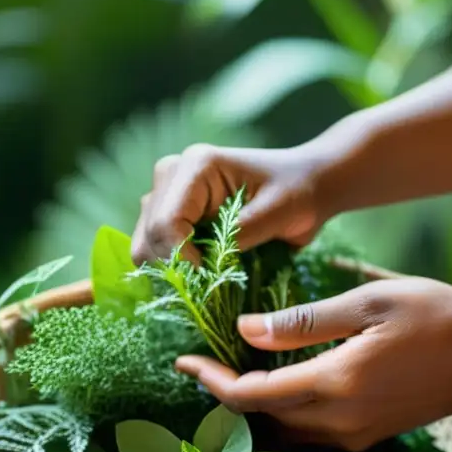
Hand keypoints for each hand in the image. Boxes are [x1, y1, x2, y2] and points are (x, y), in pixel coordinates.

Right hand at [131, 144, 333, 263]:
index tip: (208, 278)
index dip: (180, 258)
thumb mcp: (277, 212)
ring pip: (145, 246)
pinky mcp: (171, 216)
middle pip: (148, 236)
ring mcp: (167, 196)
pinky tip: (200, 275)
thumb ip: (239, 235)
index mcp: (196, 167)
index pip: (165, 222)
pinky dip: (173, 270)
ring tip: (206, 279)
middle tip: (208, 284)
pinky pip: (155, 251)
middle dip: (173, 267)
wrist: (306, 185)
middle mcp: (171, 176)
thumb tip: (204, 266)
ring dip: (172, 270)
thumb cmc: (298, 192)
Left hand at [175, 278, 451, 450]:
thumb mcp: (370, 301)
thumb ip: (304, 320)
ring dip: (251, 406)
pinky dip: (280, 413)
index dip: (210, 381)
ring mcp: (352, 435)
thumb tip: (245, 330)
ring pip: (280, 431)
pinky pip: (306, 433)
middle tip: (201, 360)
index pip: (251, 395)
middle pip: (259, 419)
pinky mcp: (364, 437)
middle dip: (223, 393)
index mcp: (334, 383)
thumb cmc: (437, 317)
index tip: (182, 361)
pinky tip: (274, 383)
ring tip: (230, 369)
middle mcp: (338, 420)